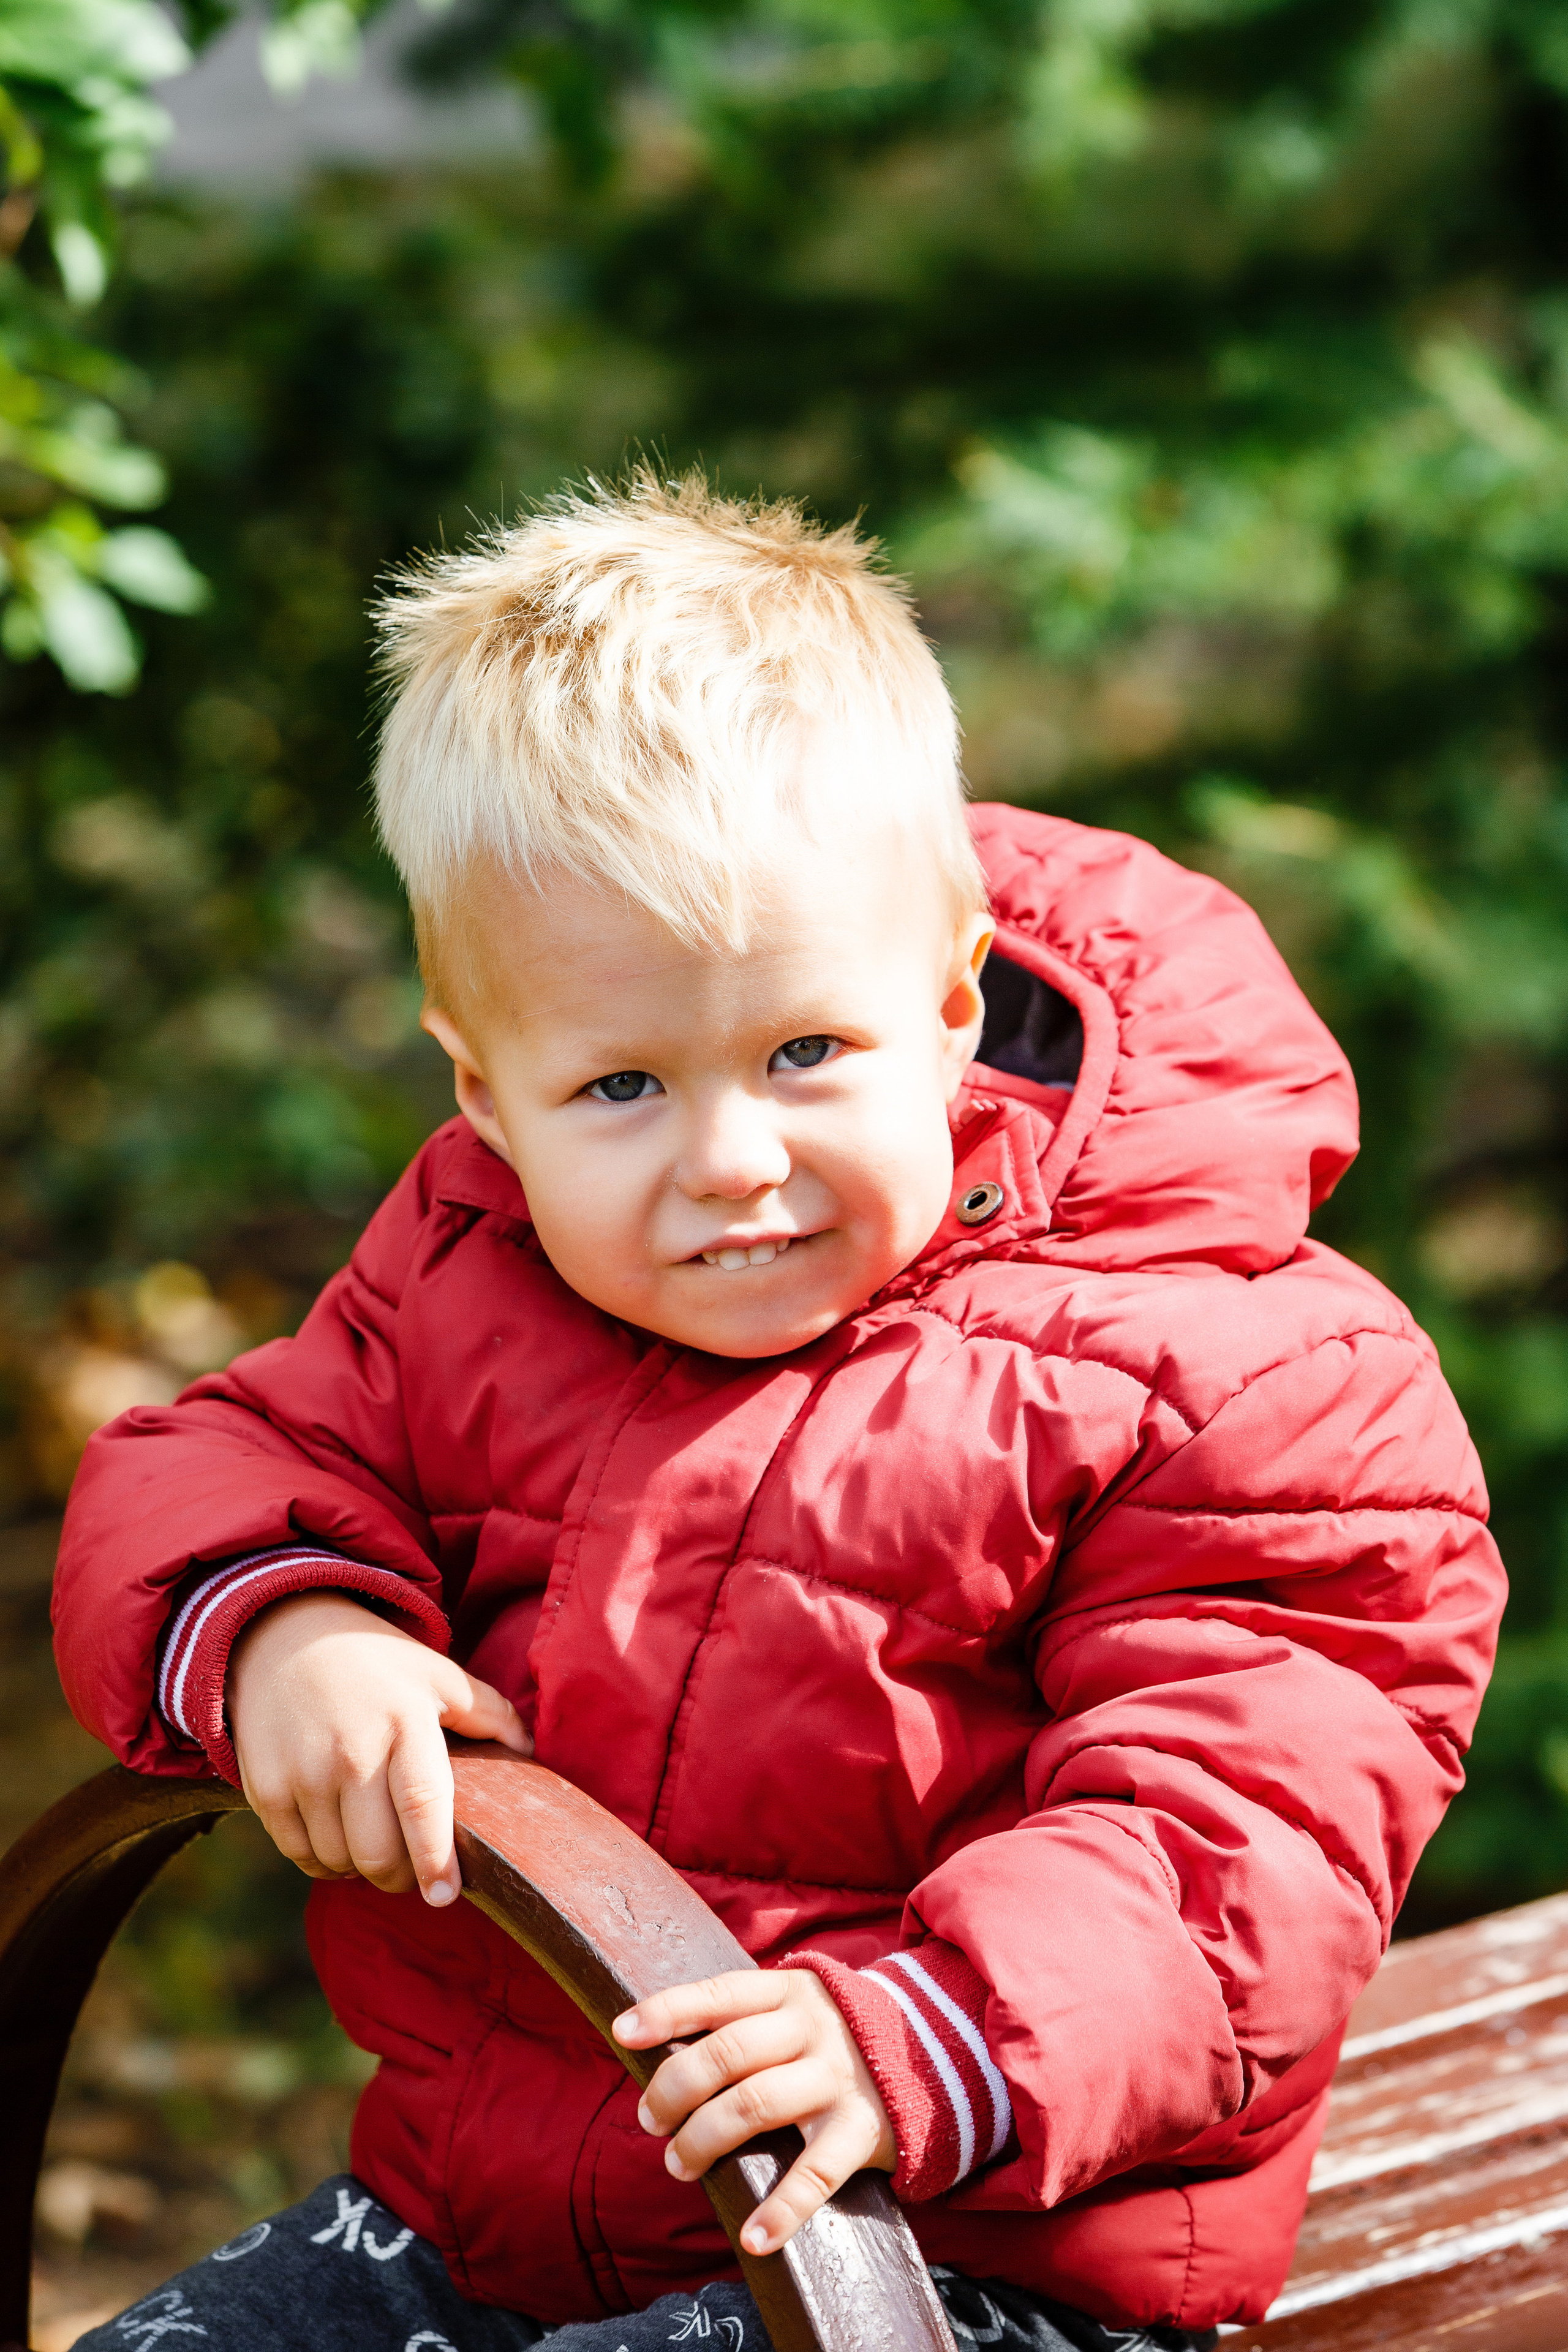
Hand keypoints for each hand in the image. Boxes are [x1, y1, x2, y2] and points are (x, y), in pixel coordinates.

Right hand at [228, 1591, 529, 1905]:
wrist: (282, 1636)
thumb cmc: (376, 1663)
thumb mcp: (437, 1674)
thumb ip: (490, 1713)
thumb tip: (530, 1754)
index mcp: (405, 1722)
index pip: (423, 1806)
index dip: (436, 1861)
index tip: (445, 1896)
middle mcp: (351, 1751)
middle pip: (378, 1852)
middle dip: (401, 1877)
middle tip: (413, 1871)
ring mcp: (303, 1772)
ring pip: (339, 1861)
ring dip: (362, 1871)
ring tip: (376, 1847)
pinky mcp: (265, 1788)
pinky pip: (301, 1855)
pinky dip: (324, 1863)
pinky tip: (339, 1841)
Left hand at [614, 1969, 894, 2252]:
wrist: (934, 2050)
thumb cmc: (834, 2034)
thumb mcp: (795, 2007)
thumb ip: (742, 2020)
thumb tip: (662, 2050)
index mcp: (788, 1991)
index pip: (718, 1994)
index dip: (667, 2011)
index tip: (624, 2032)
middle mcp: (811, 2028)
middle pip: (727, 2053)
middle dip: (675, 2089)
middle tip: (651, 2122)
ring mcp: (838, 2078)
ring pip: (755, 2104)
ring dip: (705, 2139)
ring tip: (680, 2164)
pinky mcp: (864, 2128)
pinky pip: (817, 2173)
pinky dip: (782, 2209)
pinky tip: (754, 2238)